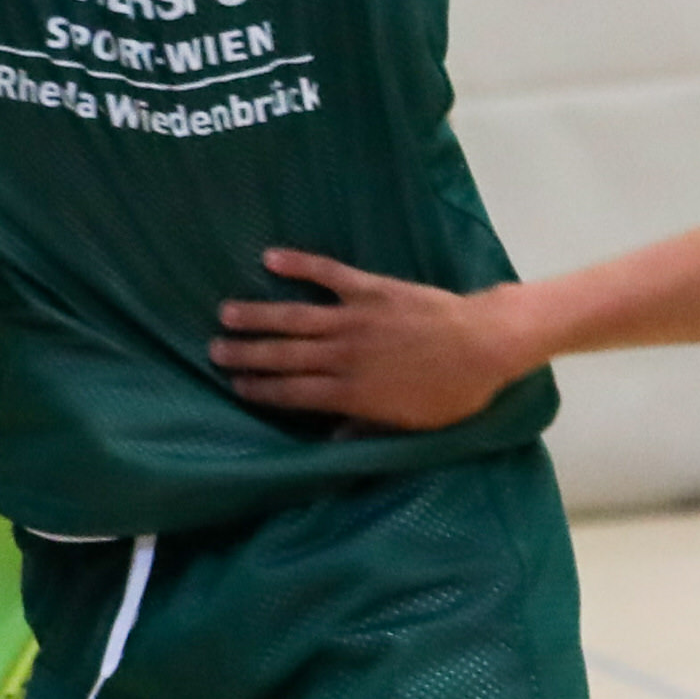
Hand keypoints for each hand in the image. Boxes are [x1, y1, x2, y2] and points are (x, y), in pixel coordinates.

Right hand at [210, 249, 525, 429]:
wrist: (485, 344)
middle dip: (246, 355)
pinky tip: (270, 257)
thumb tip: (327, 441)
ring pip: (295, 318)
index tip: (235, 387)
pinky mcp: (371, 288)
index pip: (293, 394)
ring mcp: (355, 319)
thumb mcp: (409, 426)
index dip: (260, 391)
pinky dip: (299, 264)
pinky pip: (329, 273)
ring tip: (227, 313)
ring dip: (258, 315)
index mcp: (351, 393)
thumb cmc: (452, 393)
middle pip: (284, 356)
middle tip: (213, 351)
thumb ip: (364, 429)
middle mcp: (344, 356)